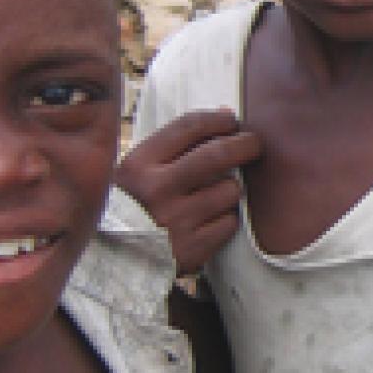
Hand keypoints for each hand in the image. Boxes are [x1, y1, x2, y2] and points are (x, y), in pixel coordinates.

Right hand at [115, 109, 262, 273]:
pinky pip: (229, 222)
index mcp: (139, 164)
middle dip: (244, 144)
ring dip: (231, 189)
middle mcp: (156, 190)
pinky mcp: (192, 248)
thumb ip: (179, 142)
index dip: (218, 120)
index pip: (189, 127)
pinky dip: (227, 218)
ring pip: (229, 190)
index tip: (232, 121)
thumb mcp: (142, 168)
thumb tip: (226, 115)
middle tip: (253, 144)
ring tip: (217, 194)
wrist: (120, 258)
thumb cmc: (138, 204)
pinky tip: (211, 220)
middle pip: (216, 155)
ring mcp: (174, 221)